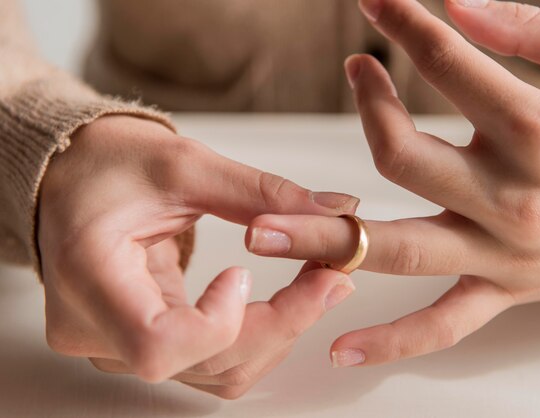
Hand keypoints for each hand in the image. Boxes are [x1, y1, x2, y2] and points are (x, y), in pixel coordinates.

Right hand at [39, 115, 358, 381]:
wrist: (72, 179)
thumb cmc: (108, 164)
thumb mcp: (184, 165)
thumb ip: (262, 194)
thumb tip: (337, 211)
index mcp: (89, 274)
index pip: (158, 345)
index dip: (219, 323)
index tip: (244, 273)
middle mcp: (94, 327)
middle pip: (204, 361)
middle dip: (282, 322)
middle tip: (333, 276)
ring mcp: (117, 344)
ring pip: (217, 371)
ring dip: (279, 331)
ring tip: (318, 281)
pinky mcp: (141, 344)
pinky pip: (212, 363)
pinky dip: (259, 336)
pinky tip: (287, 300)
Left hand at [244, 0, 539, 366]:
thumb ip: (528, 28)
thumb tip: (453, 4)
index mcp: (539, 130)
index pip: (447, 63)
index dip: (401, 19)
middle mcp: (512, 198)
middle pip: (401, 159)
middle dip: (369, 108)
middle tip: (359, 71)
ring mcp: (502, 253)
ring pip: (399, 251)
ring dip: (324, 241)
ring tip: (261, 233)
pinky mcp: (505, 289)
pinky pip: (442, 325)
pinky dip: (391, 341)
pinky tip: (339, 350)